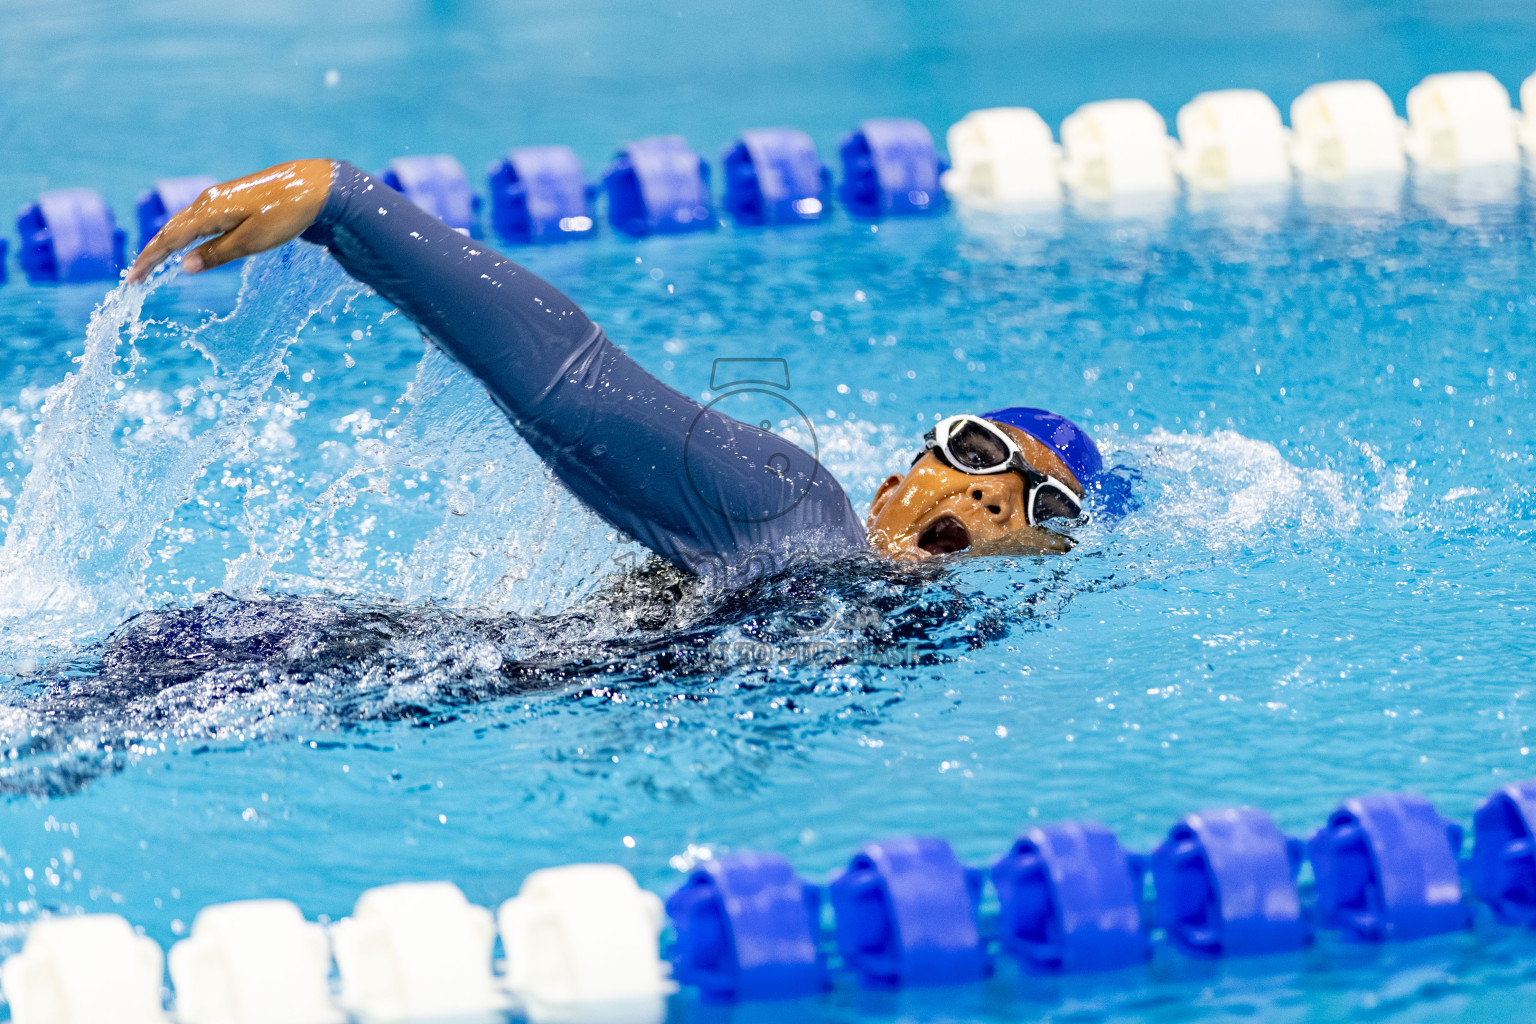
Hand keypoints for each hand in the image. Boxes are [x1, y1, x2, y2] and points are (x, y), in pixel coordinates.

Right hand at [127, 159, 333, 283]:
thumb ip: (218, 253)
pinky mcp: (229, 199)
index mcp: (209, 211)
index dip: (149, 260)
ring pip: (182, 223)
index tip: (132, 280)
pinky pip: (197, 219)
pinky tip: (184, 244)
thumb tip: (185, 266)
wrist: (310, 186)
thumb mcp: (253, 242)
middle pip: (170, 230)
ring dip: (165, 243)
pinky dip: (183, 234)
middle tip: (136, 278)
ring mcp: (217, 198)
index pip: (169, 239)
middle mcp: (207, 201)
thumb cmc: (285, 215)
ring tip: (153, 264)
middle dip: (151, 254)